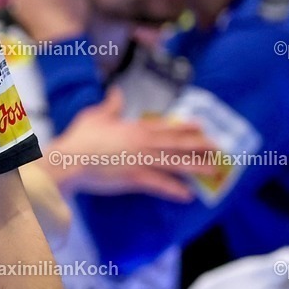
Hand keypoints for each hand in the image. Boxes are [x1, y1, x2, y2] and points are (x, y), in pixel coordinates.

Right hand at [44, 88, 219, 200]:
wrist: (69, 160)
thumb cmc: (79, 138)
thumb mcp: (94, 116)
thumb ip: (110, 105)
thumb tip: (117, 92)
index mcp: (133, 128)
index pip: (165, 126)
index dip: (185, 127)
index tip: (202, 126)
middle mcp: (142, 143)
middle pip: (176, 144)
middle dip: (199, 146)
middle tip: (218, 148)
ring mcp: (139, 161)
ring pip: (173, 163)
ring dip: (195, 167)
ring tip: (213, 170)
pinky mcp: (134, 178)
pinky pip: (159, 185)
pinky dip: (174, 190)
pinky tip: (188, 195)